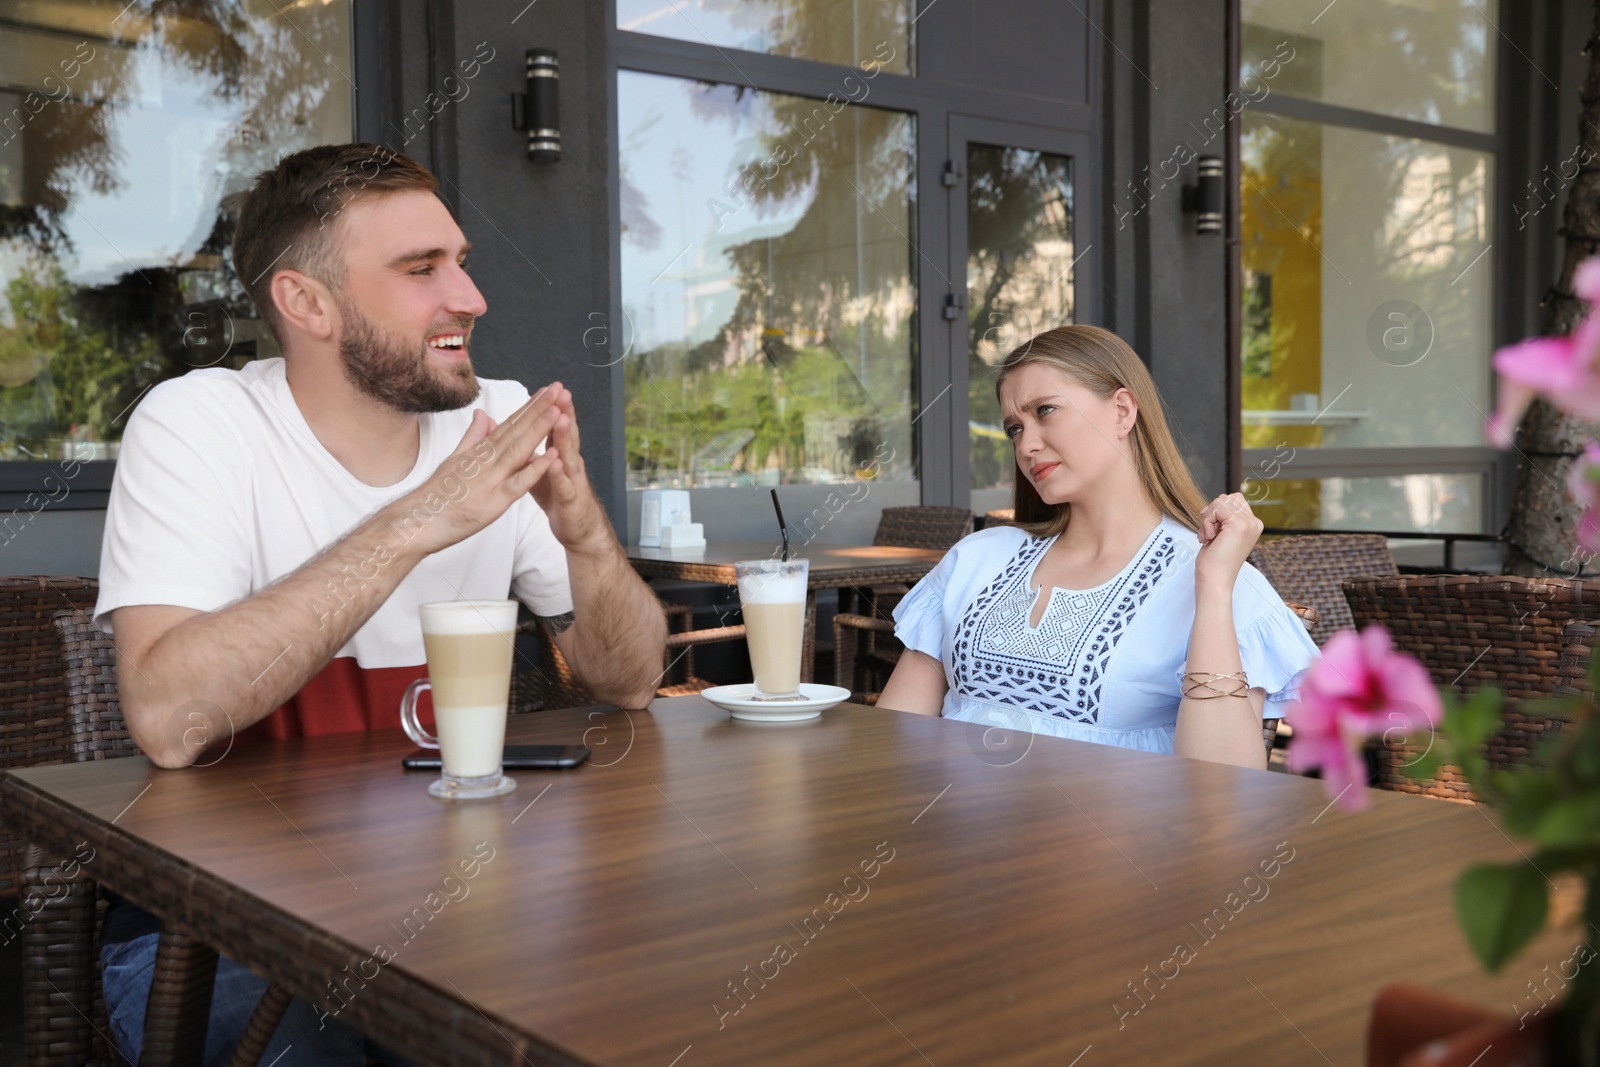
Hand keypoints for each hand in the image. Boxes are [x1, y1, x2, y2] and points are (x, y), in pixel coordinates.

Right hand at [396, 385, 564, 555]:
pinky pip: (518, 484)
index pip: (509, 424)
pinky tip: (551, 456)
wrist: (416, 521)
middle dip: (539, 409)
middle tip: (558, 388)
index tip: (546, 391)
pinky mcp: (493, 502)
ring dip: (540, 429)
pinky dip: (535, 469)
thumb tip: (483, 414)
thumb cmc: (436, 494)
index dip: (529, 407)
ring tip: (558, 410)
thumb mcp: (455, 460)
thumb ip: (473, 437)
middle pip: (517, 431)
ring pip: (519, 450)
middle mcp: (486, 460)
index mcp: (480, 451)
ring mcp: (490, 479)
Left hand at [529, 388, 608, 550]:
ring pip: (568, 455)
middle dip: (564, 412)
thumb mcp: (543, 469)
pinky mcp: (570, 499)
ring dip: (564, 436)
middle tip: (561, 392)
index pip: (556, 426)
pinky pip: (564, 484)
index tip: (547, 387)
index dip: (552, 407)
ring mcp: (572, 479)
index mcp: (560, 454)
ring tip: (560, 418)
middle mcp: (569, 462)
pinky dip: (559, 473)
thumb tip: (518, 431)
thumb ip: (533, 450)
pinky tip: (554, 462)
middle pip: (566, 434)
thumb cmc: (560, 497)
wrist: (579, 528)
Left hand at [1194, 492, 1262, 586]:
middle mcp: (1255, 522)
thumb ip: (1226, 517)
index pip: (1233, 499)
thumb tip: (1219, 500)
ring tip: (1210, 537)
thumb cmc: (1214, 560)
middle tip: (1210, 536)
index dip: (1216, 512)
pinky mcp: (1239, 524)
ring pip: (1220, 501)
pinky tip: (1209, 538)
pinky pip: (1215, 508)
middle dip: (1211, 514)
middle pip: (1226, 498)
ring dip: (1208, 519)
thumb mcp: (1223, 532)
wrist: (1215, 579)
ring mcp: (1249, 523)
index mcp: (1253, 524)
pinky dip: (1206, 522)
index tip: (1212, 532)